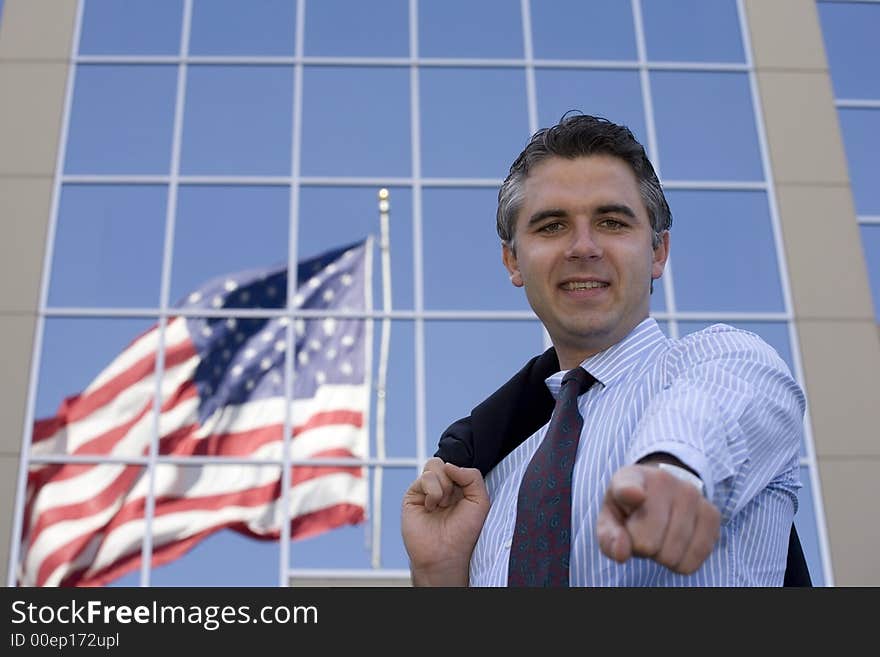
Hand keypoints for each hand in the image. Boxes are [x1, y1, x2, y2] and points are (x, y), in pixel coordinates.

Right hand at [401, 457, 489, 585]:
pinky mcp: (412, 496)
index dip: (461, 474)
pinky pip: (424, 478)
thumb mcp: (480, 501)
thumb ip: (472, 476)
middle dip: (452, 480)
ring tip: (442, 505)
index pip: (457, 465)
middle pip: (444, 462)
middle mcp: (441, 487)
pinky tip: (431, 507)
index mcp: (458, 486)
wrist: (445, 554)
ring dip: (443, 486)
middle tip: (452, 501)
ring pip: (434, 465)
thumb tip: (449, 465)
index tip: (465, 492)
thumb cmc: (464, 533)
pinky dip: (432, 492)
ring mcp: (425, 490)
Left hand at [596, 464, 719, 574]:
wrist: (661, 494)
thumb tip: (622, 552)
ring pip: (673, 554)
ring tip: (659, 537)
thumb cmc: (630, 511)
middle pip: (648, 543)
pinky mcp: (712, 513)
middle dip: (641, 550)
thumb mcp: (610, 520)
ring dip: (662, 556)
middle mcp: (662, 480)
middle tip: (642, 534)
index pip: (629, 487)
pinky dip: (682, 562)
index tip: (635, 495)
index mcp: (629, 478)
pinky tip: (676, 544)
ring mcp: (691, 494)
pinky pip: (694, 559)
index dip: (630, 493)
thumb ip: (609, 538)